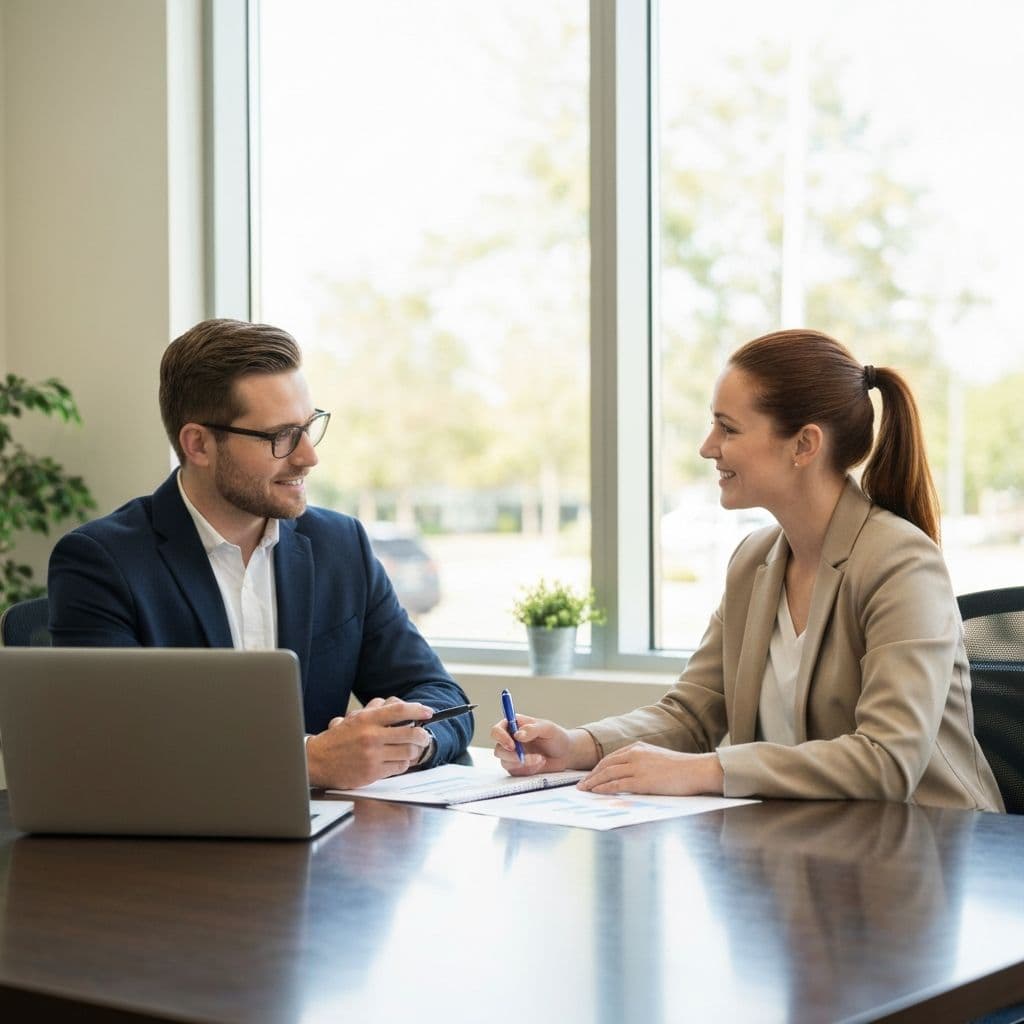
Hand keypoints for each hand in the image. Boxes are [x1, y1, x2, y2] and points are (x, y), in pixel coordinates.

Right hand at [306, 697, 434, 788]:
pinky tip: (400, 761)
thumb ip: (377, 711)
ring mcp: (373, 755)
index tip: (428, 712)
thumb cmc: (338, 739)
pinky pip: (399, 767)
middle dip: (423, 735)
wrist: (318, 761)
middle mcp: (371, 736)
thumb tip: (400, 706)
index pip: (399, 710)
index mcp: (367, 719)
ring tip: (413, 749)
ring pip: (408, 752)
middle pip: (410, 733)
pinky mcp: (373, 772)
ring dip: (415, 750)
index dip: (418, 710)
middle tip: (424, 736)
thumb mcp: (355, 718)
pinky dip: (403, 764)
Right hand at [489, 715, 598, 775]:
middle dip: (512, 755)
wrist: (566, 754)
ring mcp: (512, 755)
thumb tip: (517, 734)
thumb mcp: (548, 728)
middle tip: (524, 758)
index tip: (512, 745)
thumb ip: (532, 729)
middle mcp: (510, 740)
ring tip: (541, 759)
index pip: (497, 730)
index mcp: (514, 726)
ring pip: (505, 762)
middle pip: (498, 749)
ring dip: (523, 763)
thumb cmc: (556, 737)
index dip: (500, 737)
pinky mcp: (517, 768)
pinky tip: (540, 763)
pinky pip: (516, 771)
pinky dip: (528, 769)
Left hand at [576, 742, 724, 795]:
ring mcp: (637, 767)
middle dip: (591, 775)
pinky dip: (604, 788)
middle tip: (581, 784)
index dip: (598, 768)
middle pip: (605, 765)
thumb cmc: (681, 768)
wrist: (696, 770)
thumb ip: (642, 763)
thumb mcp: (657, 759)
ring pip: (608, 774)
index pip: (611, 758)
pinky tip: (596, 792)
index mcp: (638, 748)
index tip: (590, 776)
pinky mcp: (642, 781)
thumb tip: (630, 775)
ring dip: (593, 782)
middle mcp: (635, 754)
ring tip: (584, 790)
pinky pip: (617, 785)